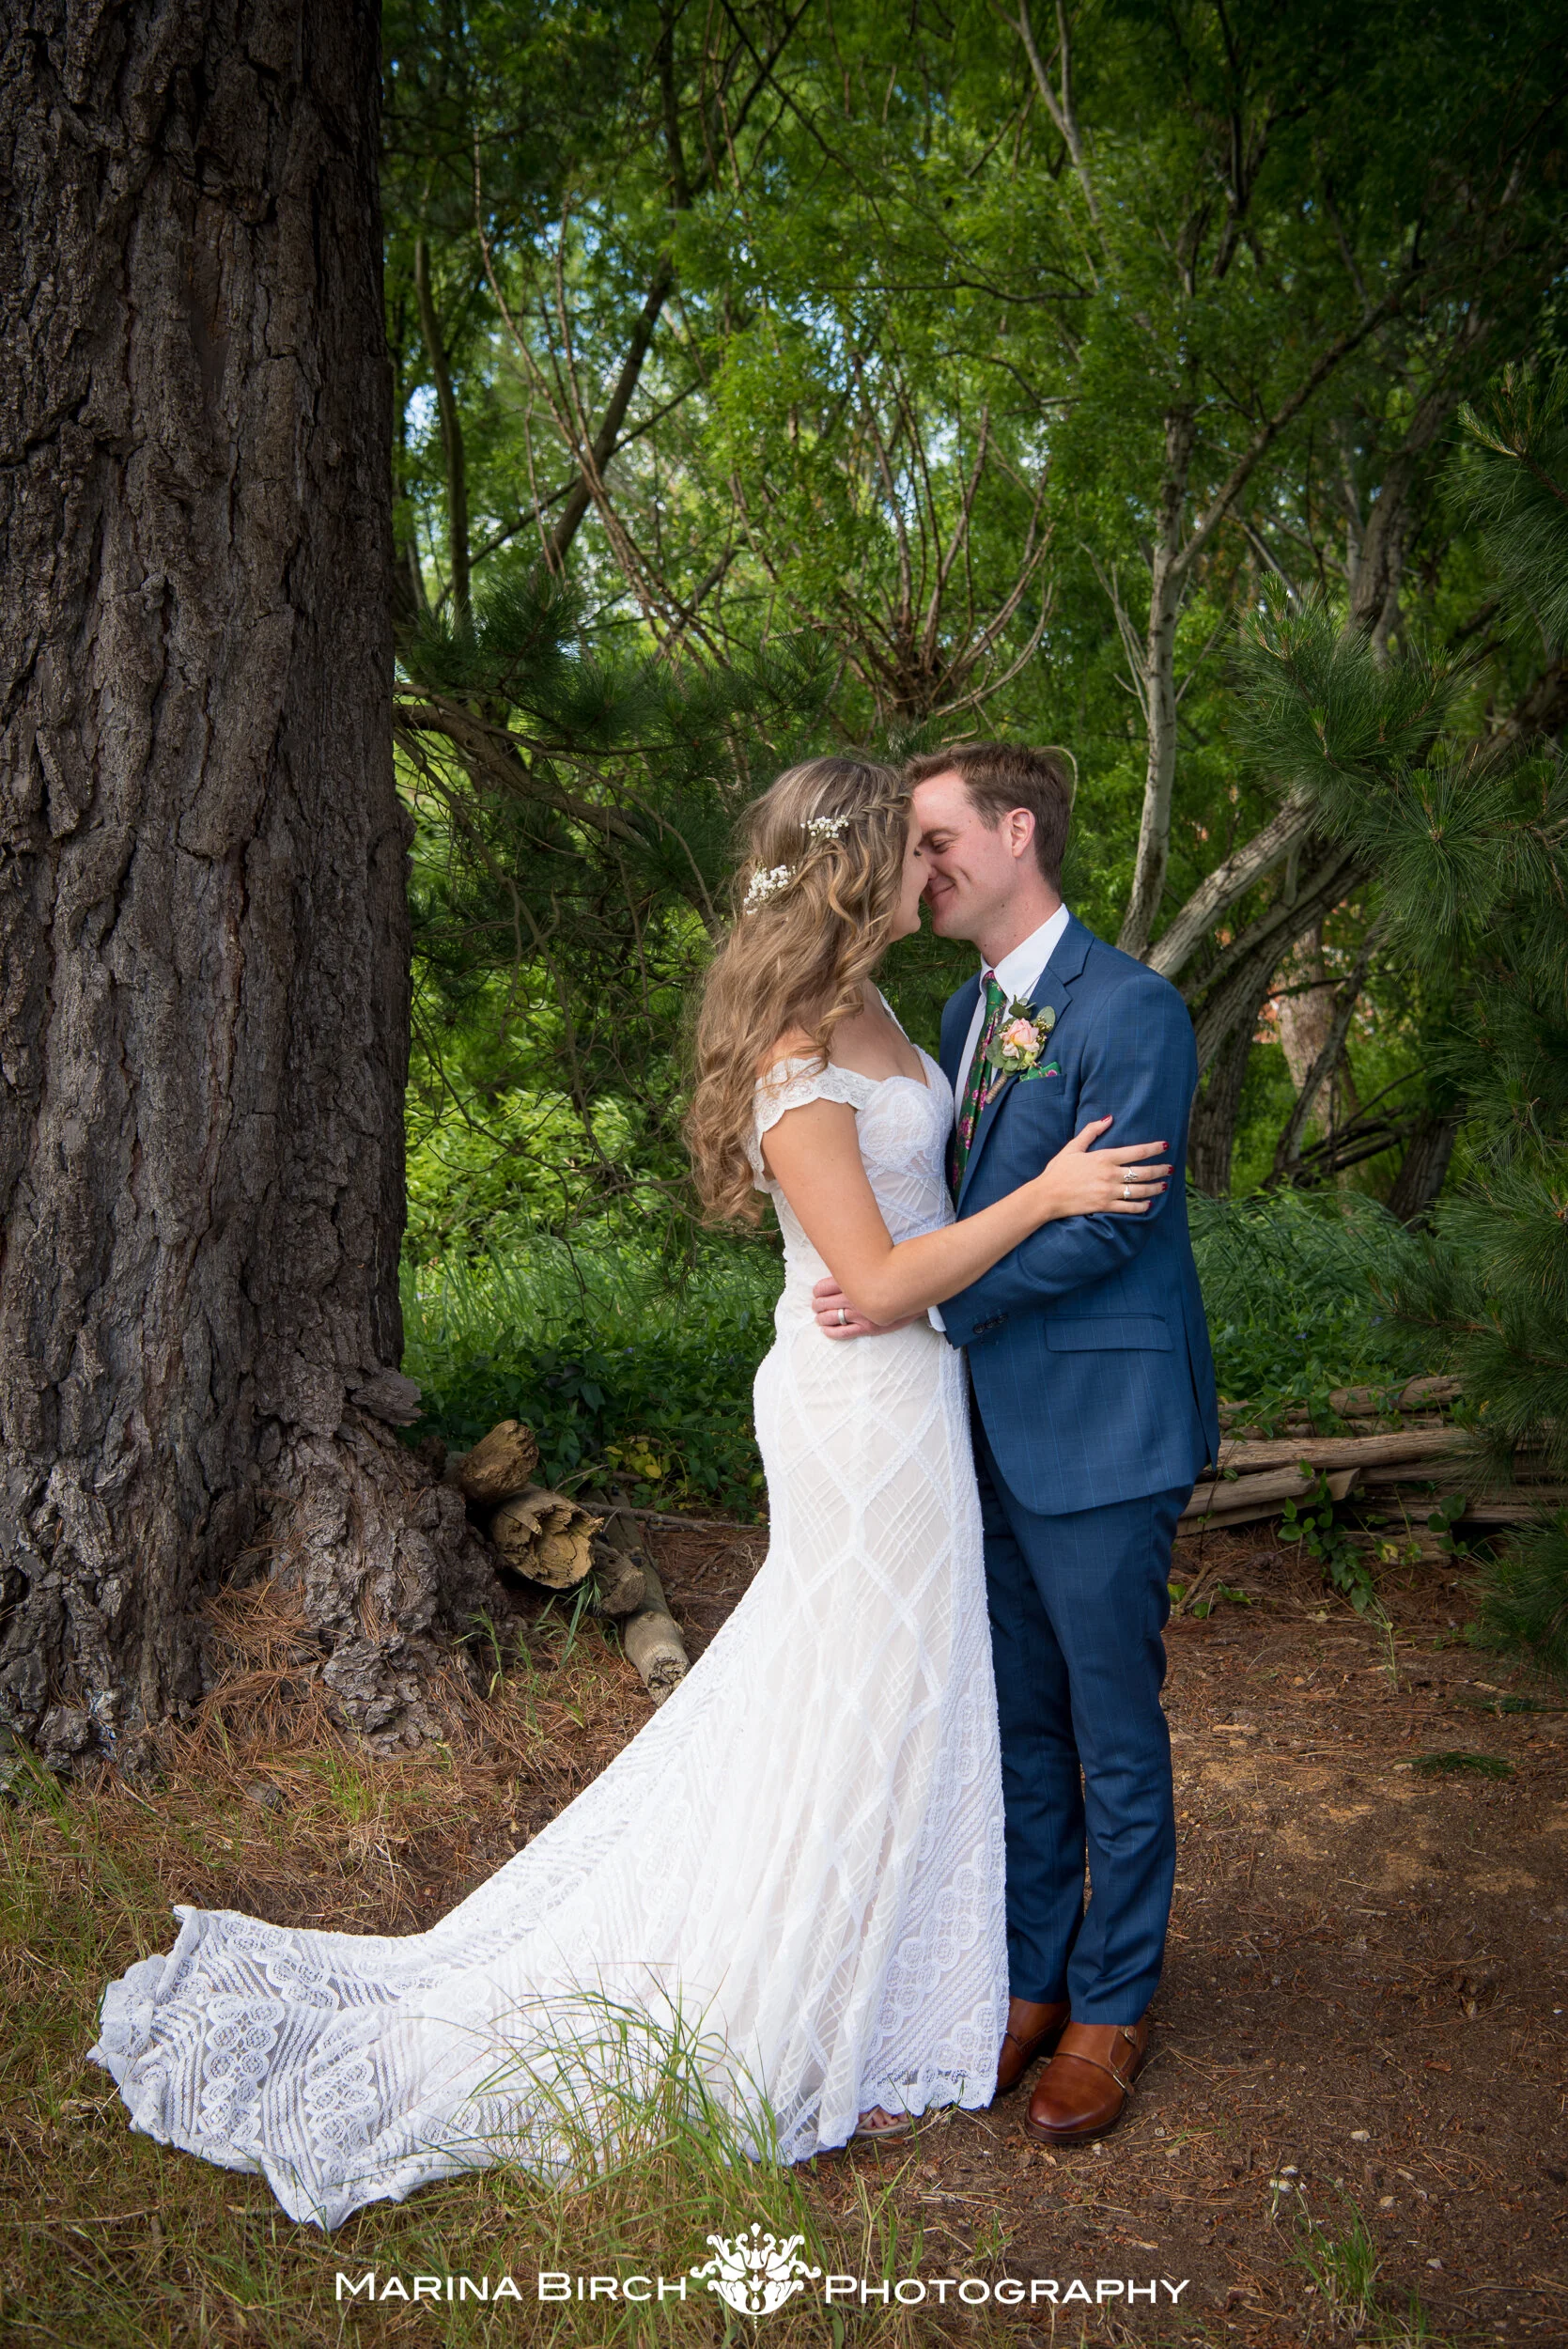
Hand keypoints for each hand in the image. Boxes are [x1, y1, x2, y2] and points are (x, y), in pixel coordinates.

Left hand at [811, 1277, 919, 1339]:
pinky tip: (825, 1330)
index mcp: (852, 1281)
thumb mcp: (871, 1267)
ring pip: (830, 1318)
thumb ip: (855, 1270)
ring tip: (820, 1317)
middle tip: (817, 1305)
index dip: (817, 1291)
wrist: (915, 1291)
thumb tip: (840, 1271)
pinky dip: (830, 1332)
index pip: (822, 1287)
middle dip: (818, 1305)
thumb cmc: (893, 1276)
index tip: (817, 1293)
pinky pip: (842, 1333)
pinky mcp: (868, 1327)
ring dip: (821, 1318)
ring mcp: (860, 1314)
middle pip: (823, 1303)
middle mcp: (853, 1297)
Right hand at [1037, 1115, 1170, 1219]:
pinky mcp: (1105, 1206)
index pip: (1136, 1152)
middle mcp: (1110, 1174)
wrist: (1046, 1196)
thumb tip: (1109, 1118)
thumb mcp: (1073, 1147)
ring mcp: (1108, 1192)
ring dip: (1155, 1188)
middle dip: (1160, 1170)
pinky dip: (1141, 1207)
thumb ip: (1092, 1131)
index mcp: (1104, 1158)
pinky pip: (1129, 1207)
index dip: (1153, 1148)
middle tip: (1170, 1168)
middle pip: (1143, 1172)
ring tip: (1164, 1185)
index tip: (1165, 1146)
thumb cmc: (1058, 1171)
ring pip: (1140, 1190)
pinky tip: (1148, 1204)